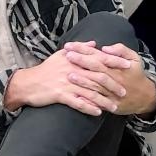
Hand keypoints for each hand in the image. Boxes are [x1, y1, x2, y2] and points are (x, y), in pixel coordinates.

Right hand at [4, 49, 118, 115]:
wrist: (27, 83)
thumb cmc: (46, 70)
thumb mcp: (61, 55)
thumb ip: (79, 48)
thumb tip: (94, 43)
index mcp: (74, 59)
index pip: (98, 59)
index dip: (114, 62)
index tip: (128, 66)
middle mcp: (72, 70)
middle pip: (97, 77)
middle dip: (113, 85)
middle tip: (125, 92)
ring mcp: (66, 83)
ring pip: (89, 92)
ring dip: (103, 101)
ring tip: (114, 107)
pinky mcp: (59, 95)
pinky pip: (77, 102)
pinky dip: (88, 108)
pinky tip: (97, 113)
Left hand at [63, 41, 155, 116]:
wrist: (145, 97)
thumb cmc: (136, 74)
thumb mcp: (134, 58)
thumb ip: (121, 50)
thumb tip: (104, 48)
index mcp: (117, 66)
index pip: (97, 55)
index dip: (83, 50)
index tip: (70, 46)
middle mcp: (114, 78)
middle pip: (95, 68)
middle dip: (80, 62)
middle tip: (67, 56)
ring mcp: (112, 92)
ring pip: (96, 86)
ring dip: (82, 80)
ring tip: (69, 75)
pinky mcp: (111, 104)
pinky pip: (98, 102)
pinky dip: (87, 100)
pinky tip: (76, 97)